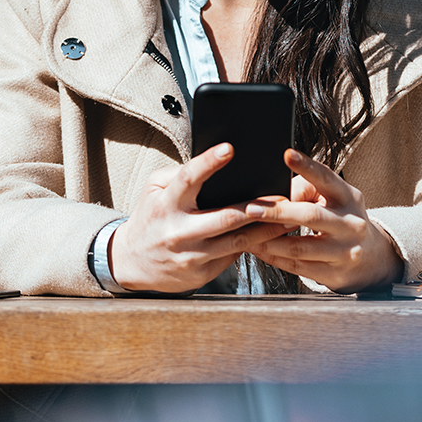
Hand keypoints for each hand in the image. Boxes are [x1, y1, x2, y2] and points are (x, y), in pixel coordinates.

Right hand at [108, 143, 289, 292]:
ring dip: (266, 230)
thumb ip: (180, 173)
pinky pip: (232, 256)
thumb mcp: (154, 189)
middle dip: (255, 208)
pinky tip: (272, 236)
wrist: (132, 261)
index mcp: (165, 204)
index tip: (229, 149)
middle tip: (281, 197)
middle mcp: (178, 231)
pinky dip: (254, 245)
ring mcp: (191, 255)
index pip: (187, 179)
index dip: (208, 163)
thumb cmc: (150, 217)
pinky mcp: (202, 273)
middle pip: (224, 217)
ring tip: (289, 217)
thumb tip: (213, 161)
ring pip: (236, 242)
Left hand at [245, 149, 403, 293]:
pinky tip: (259, 249)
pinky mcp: (334, 274)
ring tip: (246, 232)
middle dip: (277, 212)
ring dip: (268, 240)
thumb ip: (309, 191)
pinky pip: (298, 267)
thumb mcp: (337, 199)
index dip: (307, 166)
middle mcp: (350, 224)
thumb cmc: (344, 220)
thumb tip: (275, 193)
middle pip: (310, 216)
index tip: (287, 155)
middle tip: (251, 208)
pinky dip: (274, 258)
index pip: (327, 178)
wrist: (373, 258)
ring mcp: (344, 252)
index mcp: (349, 198)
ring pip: (299, 246)